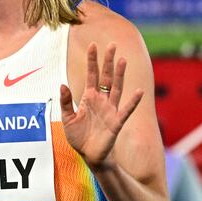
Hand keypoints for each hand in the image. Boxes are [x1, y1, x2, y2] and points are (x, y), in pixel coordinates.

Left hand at [59, 42, 142, 169]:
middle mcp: (101, 100)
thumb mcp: (67, 118)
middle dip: (108, 61)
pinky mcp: (116, 122)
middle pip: (106, 77)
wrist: (89, 155)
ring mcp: (110, 110)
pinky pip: (126, 110)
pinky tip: (138, 91)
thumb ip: (66, 102)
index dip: (92, 61)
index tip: (93, 45)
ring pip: (116, 88)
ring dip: (119, 75)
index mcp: (89, 98)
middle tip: (112, 45)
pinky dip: (133, 101)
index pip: (91, 75)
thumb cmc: (79, 137)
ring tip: (122, 60)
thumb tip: (62, 85)